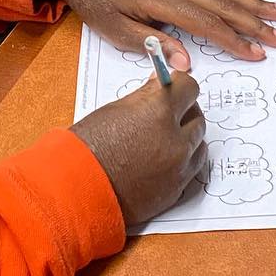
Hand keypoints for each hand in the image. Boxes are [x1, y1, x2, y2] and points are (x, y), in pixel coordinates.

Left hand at [41, 0, 275, 66]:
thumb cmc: (98, 2)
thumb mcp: (117, 31)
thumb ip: (153, 45)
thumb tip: (186, 64)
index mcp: (164, 2)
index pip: (209, 25)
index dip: (235, 41)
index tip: (258, 54)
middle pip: (226, 7)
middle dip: (257, 24)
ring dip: (255, 4)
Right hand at [72, 72, 205, 225]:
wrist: (76, 190)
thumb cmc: (88, 148)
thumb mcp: (115, 110)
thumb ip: (145, 97)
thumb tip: (161, 85)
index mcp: (158, 112)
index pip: (189, 88)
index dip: (180, 85)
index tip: (174, 87)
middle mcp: (175, 140)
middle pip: (197, 117)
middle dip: (184, 112)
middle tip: (168, 112)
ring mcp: (178, 168)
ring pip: (198, 144)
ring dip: (186, 138)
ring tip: (163, 139)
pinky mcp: (176, 190)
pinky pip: (191, 169)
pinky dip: (182, 162)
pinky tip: (162, 160)